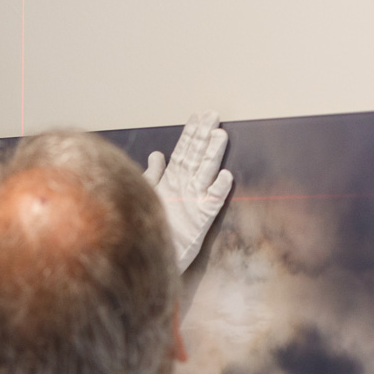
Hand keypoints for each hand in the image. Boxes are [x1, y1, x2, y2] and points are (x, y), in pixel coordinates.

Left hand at [144, 111, 233, 272]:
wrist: (152, 258)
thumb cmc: (150, 228)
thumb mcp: (149, 196)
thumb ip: (153, 175)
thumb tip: (157, 154)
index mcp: (173, 181)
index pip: (185, 151)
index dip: (191, 133)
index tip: (199, 115)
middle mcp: (186, 188)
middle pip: (197, 157)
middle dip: (204, 136)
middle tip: (213, 115)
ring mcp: (195, 202)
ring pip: (206, 173)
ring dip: (213, 155)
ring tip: (219, 136)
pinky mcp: (201, 220)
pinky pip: (212, 202)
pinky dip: (218, 189)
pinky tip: (225, 176)